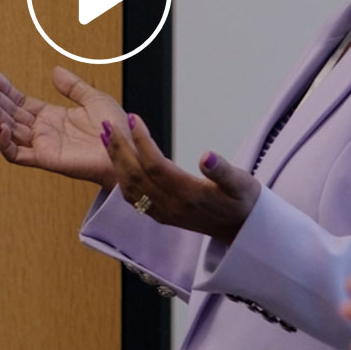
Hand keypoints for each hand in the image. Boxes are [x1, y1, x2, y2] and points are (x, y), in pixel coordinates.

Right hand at [0, 67, 124, 185]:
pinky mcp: (45, 158)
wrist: (125, 147)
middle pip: (11, 114)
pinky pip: (17, 154)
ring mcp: (42, 145)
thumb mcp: (93, 98)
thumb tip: (54, 72)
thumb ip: (72, 86)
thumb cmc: (114, 127)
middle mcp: (44, 131)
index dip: (7, 90)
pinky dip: (5, 143)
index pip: (21, 103)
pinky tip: (1, 126)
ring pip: (9, 131)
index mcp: (52, 117)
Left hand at [105, 114, 259, 242]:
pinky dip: (120, 176)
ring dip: (115, 161)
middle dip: (119, 148)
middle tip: (107, 123)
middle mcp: (171, 206)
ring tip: (106, 137)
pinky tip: (117, 161)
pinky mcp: (161, 215)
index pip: (155, 165)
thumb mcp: (242, 184)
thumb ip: (224, 171)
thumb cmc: (244, 202)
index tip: (133, 118)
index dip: (141, 141)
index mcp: (189, 195)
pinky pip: (133, 198)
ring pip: (129, 187)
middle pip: (135, 175)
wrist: (243, 231)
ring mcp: (163, 212)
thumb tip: (207, 156)